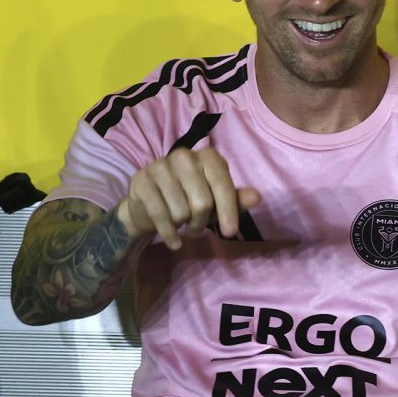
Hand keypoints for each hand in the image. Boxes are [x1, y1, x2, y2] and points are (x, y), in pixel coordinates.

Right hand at [115, 147, 260, 248]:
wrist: (148, 205)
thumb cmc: (190, 201)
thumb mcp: (216, 202)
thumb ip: (236, 199)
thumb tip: (257, 197)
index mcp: (207, 156)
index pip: (221, 182)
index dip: (228, 209)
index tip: (230, 232)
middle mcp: (183, 155)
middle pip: (201, 201)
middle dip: (202, 222)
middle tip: (197, 227)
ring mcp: (159, 166)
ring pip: (180, 211)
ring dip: (184, 226)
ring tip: (182, 224)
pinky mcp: (141, 181)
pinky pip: (160, 215)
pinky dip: (170, 234)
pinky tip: (174, 241)